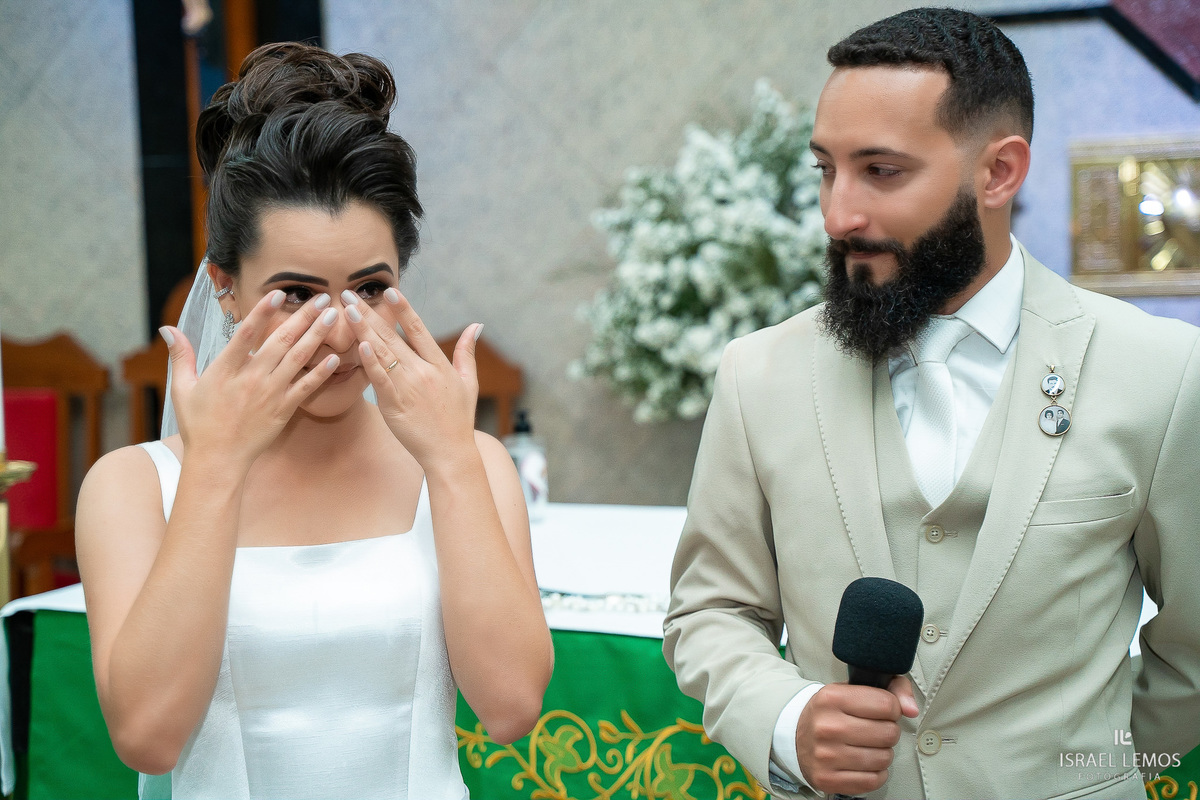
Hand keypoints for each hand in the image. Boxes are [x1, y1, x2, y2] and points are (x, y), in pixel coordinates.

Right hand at [162, 290, 340, 465]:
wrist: (217, 460)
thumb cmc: (199, 425)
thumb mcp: (183, 389)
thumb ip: (180, 355)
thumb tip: (167, 328)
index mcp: (225, 370)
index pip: (246, 334)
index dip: (263, 312)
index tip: (279, 293)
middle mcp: (251, 379)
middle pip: (281, 341)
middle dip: (303, 317)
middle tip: (322, 297)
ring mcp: (270, 394)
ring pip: (298, 359)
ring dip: (316, 336)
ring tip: (331, 316)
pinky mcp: (283, 410)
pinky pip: (306, 388)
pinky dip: (321, 372)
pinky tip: (336, 357)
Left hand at [341, 288, 479, 468]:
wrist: (450, 453)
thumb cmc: (459, 420)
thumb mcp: (469, 382)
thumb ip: (467, 352)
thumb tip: (476, 325)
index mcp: (439, 365)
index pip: (419, 330)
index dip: (404, 309)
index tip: (389, 291)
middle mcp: (423, 372)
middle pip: (394, 336)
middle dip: (371, 314)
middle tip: (350, 295)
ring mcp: (409, 387)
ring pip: (383, 352)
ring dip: (364, 329)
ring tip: (349, 311)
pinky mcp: (395, 404)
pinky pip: (380, 378)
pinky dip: (370, 361)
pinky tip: (360, 344)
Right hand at [796, 676, 918, 795]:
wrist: (795, 736)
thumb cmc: (829, 713)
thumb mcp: (852, 689)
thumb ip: (890, 688)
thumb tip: (911, 708)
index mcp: (831, 698)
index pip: (886, 704)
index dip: (892, 708)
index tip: (883, 710)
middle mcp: (827, 726)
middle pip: (888, 733)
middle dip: (888, 731)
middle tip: (875, 729)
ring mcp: (826, 755)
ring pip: (883, 758)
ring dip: (883, 753)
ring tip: (869, 746)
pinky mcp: (827, 778)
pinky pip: (873, 780)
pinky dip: (876, 773)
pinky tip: (865, 763)